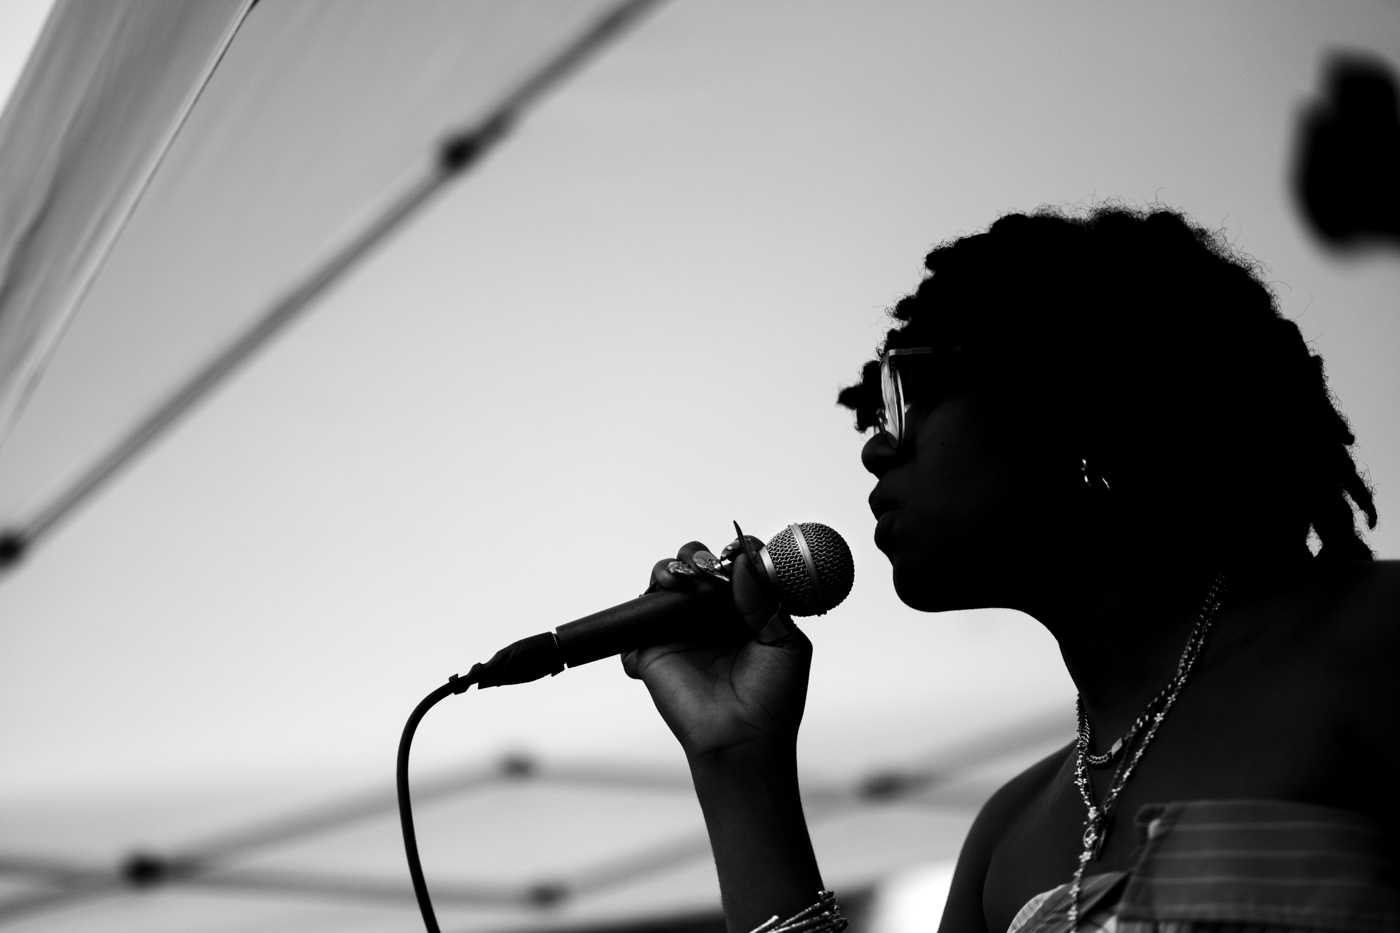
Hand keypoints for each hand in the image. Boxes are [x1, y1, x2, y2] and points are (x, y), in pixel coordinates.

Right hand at [622, 540, 812, 762]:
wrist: (744, 741)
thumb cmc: (772, 698)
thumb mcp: (783, 642)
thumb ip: (764, 599)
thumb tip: (742, 562)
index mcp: (745, 609)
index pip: (736, 566)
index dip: (736, 551)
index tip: (740, 549)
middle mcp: (711, 616)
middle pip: (695, 566)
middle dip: (696, 555)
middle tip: (704, 567)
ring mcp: (680, 631)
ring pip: (663, 585)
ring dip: (667, 571)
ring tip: (677, 580)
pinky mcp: (652, 651)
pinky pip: (633, 626)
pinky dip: (634, 619)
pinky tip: (657, 624)